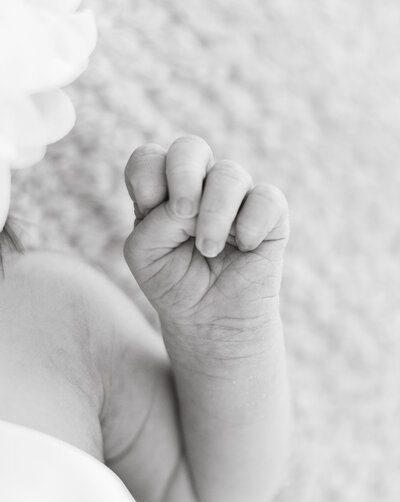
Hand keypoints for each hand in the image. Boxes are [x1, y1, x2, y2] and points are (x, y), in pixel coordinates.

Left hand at [124, 136, 288, 337]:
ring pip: (229, 173)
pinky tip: (244, 247)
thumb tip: (194, 202)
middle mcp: (199, 186)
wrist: (212, 321)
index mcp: (162, 191)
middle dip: (183, 174)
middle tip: (182, 213)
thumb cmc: (174, 285)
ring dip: (215, 214)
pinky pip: (267, 197)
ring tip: (209, 251)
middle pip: (190, 148)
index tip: (147, 209)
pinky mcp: (269, 214)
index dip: (146, 177)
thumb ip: (154, 221)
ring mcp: (235, 198)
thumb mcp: (145, 255)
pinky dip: (252, 222)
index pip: (150, 159)